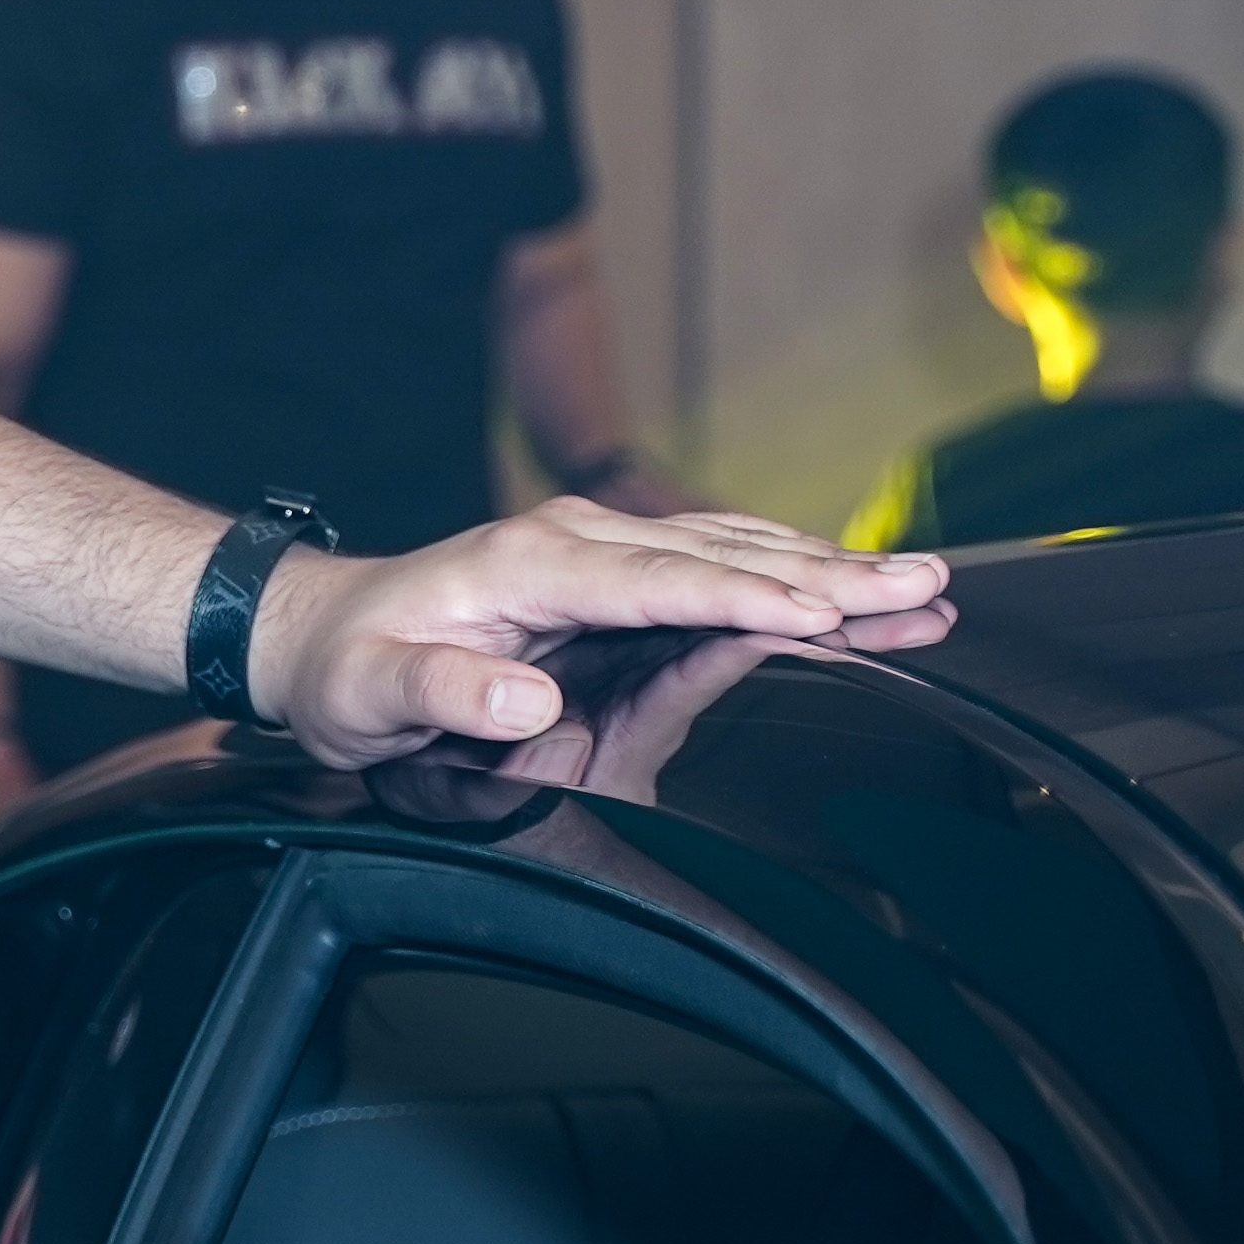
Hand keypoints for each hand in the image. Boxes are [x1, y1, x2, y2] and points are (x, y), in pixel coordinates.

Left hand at [251, 499, 948, 770]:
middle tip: (925, 588)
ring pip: (733, 554)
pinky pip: (715, 571)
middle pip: (720, 553)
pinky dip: (790, 580)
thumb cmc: (347, 670)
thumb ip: (445, 696)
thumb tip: (525, 701)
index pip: (659, 579)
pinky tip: (852, 591)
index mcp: (530, 562)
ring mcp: (599, 554)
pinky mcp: (612, 577)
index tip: (824, 613)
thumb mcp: (371, 695)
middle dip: (827, 572)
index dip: (743, 597)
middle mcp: (575, 542)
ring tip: (923, 589)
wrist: (318, 635)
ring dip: (830, 571)